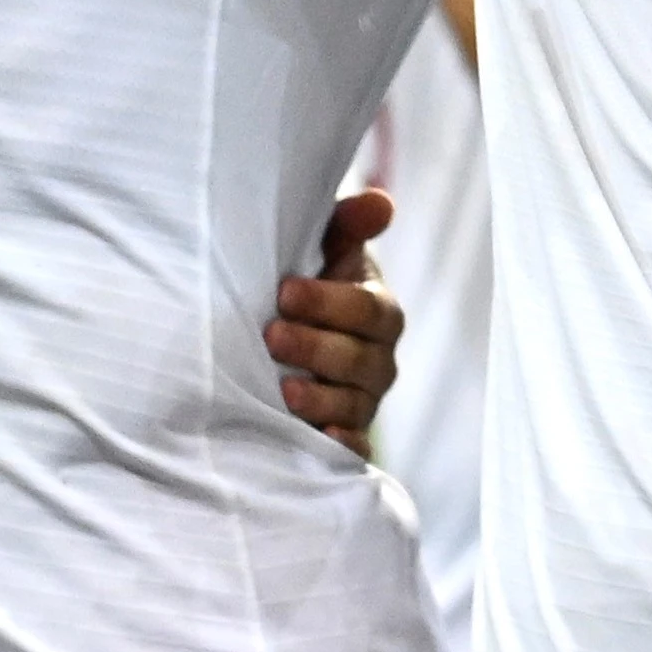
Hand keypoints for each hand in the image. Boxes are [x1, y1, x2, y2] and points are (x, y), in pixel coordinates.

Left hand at [268, 186, 403, 453]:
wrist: (282, 341)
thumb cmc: (303, 285)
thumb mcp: (323, 251)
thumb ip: (347, 226)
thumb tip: (381, 203)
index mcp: (377, 311)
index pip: (368, 309)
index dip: (329, 301)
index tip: (284, 291)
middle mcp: (378, 358)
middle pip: (363, 359)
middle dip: (317, 348)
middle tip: (271, 336)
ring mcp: (363, 400)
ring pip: (356, 404)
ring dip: (321, 398)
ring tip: (282, 390)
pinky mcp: (345, 435)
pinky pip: (355, 448)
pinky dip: (342, 446)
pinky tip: (320, 440)